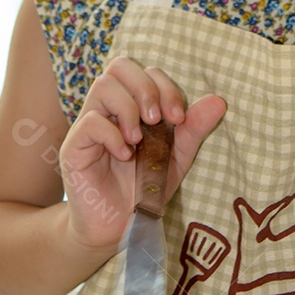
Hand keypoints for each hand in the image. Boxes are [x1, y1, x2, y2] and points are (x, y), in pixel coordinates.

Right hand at [58, 56, 225, 252]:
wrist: (119, 229)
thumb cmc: (145, 188)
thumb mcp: (176, 157)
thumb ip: (193, 128)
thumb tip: (219, 101)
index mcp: (132, 104)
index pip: (145, 71)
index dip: (165, 86)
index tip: (179, 119)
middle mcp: (109, 108)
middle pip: (119, 65)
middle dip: (145, 87)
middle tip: (157, 120)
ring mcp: (89, 124)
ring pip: (103, 85)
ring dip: (128, 108)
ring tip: (139, 139)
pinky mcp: (74, 147)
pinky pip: (90, 122)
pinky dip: (113, 135)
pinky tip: (125, 156)